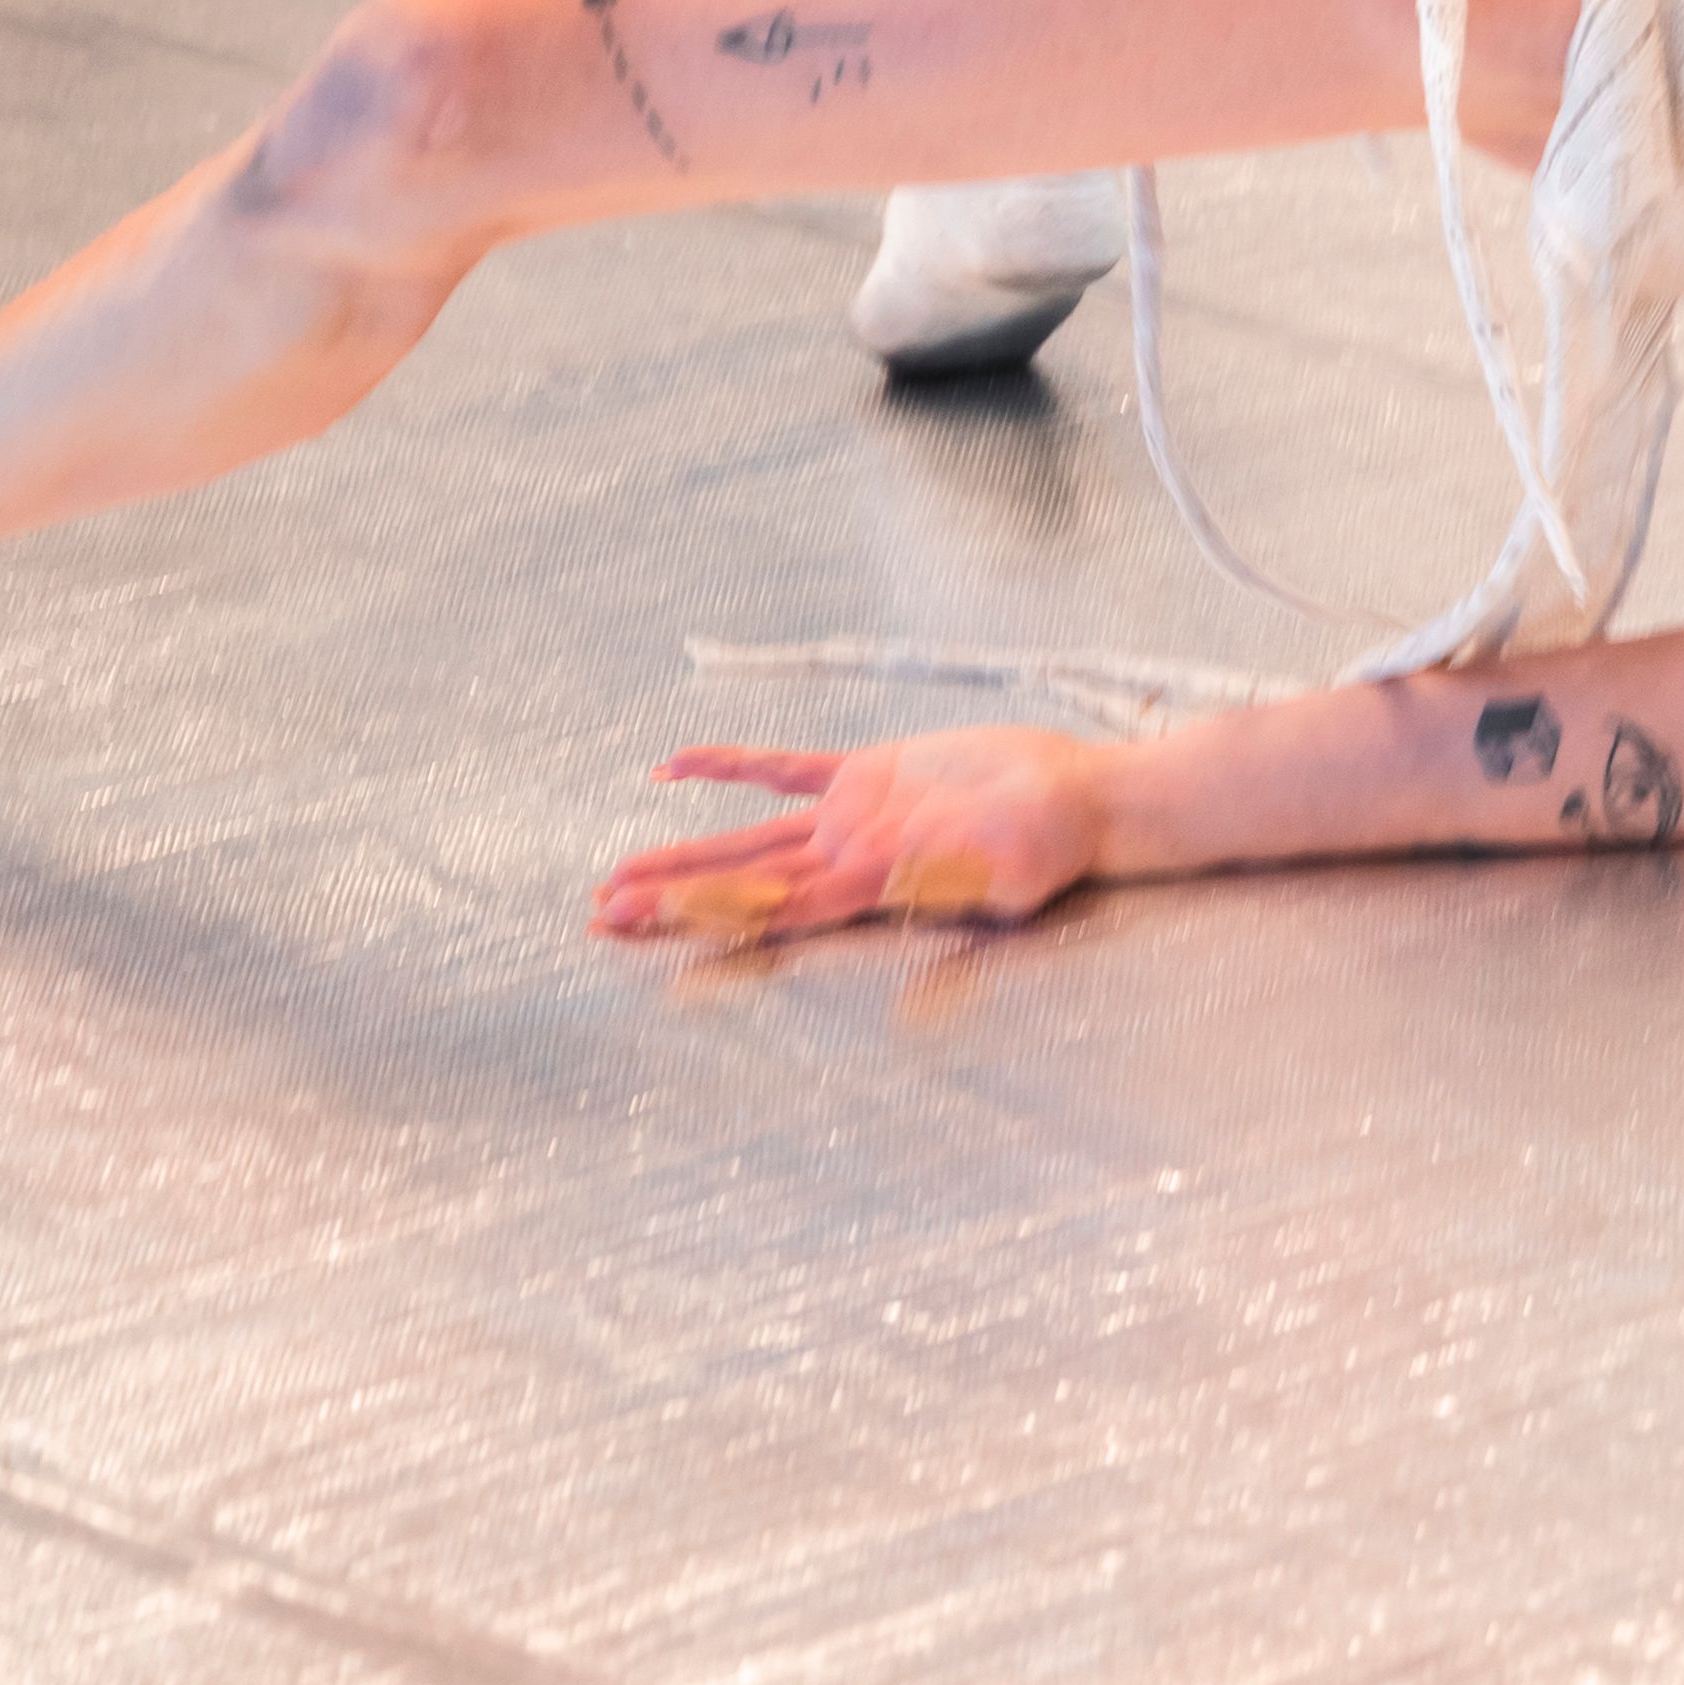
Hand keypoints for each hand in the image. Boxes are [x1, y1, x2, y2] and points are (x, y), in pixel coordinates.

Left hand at [597, 726, 1118, 943]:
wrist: (1082, 796)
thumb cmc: (1052, 842)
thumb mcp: (1007, 875)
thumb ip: (948, 890)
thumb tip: (896, 912)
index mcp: (870, 882)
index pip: (773, 904)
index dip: (709, 912)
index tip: (651, 919)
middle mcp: (846, 857)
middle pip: (743, 885)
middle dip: (672, 899)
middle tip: (601, 915)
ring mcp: (852, 818)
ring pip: (750, 841)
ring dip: (685, 858)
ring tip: (617, 877)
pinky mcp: (868, 773)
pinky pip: (785, 768)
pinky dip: (732, 766)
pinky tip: (675, 764)